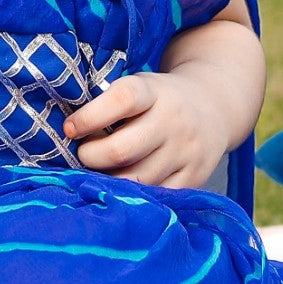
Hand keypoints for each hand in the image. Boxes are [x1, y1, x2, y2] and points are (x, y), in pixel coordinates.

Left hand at [63, 70, 233, 189]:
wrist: (215, 107)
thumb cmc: (159, 100)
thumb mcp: (141, 87)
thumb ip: (110, 104)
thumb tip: (67, 134)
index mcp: (154, 92)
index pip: (122, 100)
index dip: (89, 117)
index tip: (70, 129)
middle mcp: (173, 121)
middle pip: (121, 150)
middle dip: (90, 157)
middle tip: (82, 155)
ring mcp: (186, 151)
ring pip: (135, 180)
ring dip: (108, 181)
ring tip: (99, 173)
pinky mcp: (194, 177)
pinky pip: (155, 196)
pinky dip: (133, 195)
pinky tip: (123, 187)